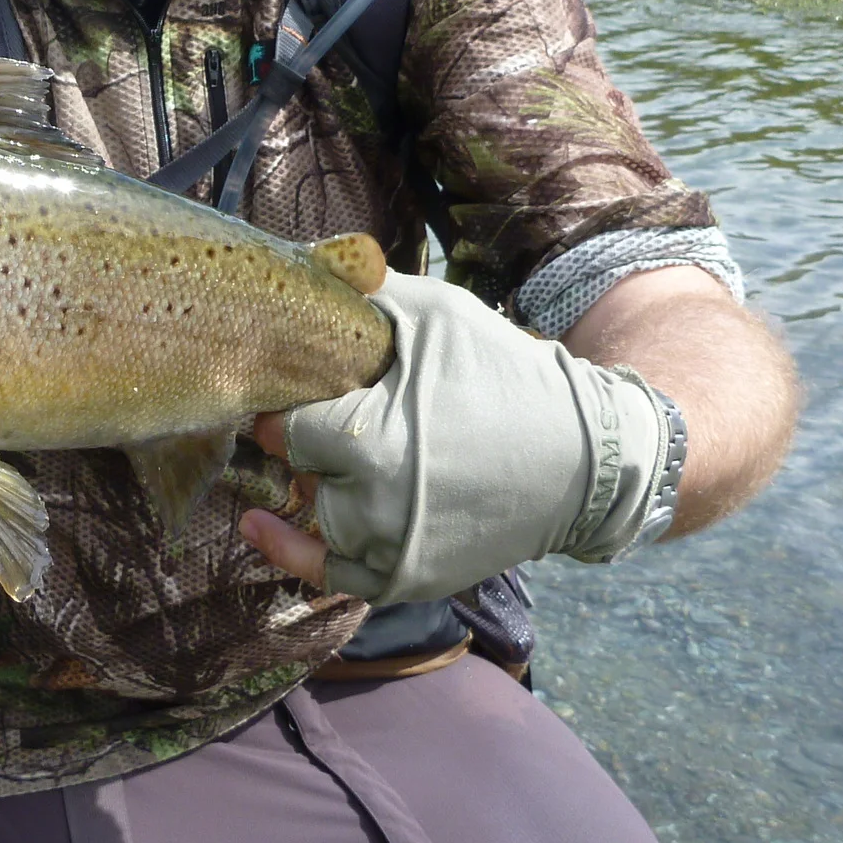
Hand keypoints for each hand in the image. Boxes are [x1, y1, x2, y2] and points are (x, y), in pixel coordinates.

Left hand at [237, 269, 677, 604]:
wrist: (584, 460)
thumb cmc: (505, 376)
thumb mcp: (436, 314)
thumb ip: (363, 291)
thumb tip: (301, 264)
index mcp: (367, 439)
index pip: (282, 424)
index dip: (284, 399)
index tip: (290, 382)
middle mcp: (370, 507)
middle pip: (295, 470)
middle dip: (304, 439)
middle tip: (324, 412)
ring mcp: (388, 550)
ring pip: (313, 515)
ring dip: (313, 483)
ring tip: (327, 452)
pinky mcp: (405, 578)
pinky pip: (329, 574)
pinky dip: (293, 552)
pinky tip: (257, 525)